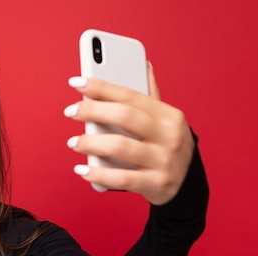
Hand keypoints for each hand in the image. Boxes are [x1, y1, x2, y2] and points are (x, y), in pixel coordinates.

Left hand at [64, 62, 194, 204]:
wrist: (187, 187)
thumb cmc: (166, 149)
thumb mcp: (166, 122)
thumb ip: (151, 97)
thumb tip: (143, 64)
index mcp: (169, 115)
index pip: (130, 95)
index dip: (101, 86)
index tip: (76, 81)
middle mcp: (170, 136)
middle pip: (125, 116)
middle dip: (93, 110)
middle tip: (70, 111)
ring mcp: (164, 161)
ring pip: (120, 147)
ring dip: (90, 144)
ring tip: (73, 143)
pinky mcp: (157, 184)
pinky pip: (122, 178)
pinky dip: (98, 174)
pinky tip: (82, 170)